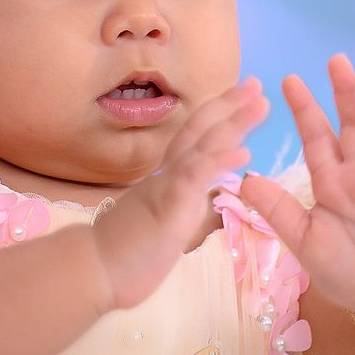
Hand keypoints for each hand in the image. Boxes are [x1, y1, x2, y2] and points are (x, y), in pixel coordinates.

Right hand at [91, 77, 268, 310]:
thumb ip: (179, 203)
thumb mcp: (160, 221)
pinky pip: (195, 179)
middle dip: (230, 104)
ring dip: (234, 123)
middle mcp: (168, 174)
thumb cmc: (125, 252)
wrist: (93, 271)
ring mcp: (167, 187)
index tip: (242, 95)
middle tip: (257, 83)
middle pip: (201, 129)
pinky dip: (219, 160)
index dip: (218, 114)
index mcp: (168, 177)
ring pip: (201, 146)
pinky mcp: (167, 208)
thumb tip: (196, 196)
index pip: (195, 137)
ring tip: (261, 104)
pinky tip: (245, 150)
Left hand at [240, 56, 354, 328]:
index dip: (304, 108)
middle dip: (345, 93)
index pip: (317, 136)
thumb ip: (277, 209)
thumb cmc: (342, 269)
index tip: (287, 80)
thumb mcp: (303, 239)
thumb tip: (243, 179)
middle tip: (335, 60)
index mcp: (332, 180)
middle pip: (354, 125)